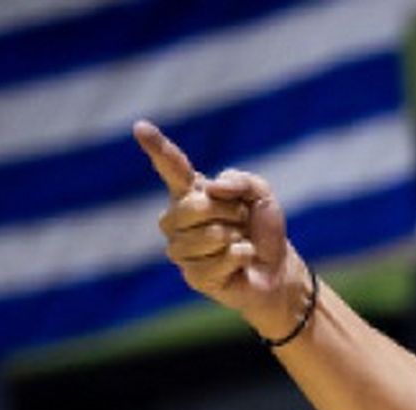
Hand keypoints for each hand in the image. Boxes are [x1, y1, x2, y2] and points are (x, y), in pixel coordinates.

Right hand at [132, 120, 304, 336]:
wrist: (276, 268)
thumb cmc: (260, 227)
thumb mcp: (260, 194)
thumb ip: (240, 180)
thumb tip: (211, 188)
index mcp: (189, 192)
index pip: (171, 167)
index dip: (157, 147)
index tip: (139, 126)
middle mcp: (176, 220)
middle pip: (196, 206)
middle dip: (230, 212)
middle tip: (241, 220)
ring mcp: (181, 250)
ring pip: (210, 236)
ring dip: (236, 237)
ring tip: (239, 241)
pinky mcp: (193, 276)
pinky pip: (220, 260)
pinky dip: (241, 257)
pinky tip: (241, 260)